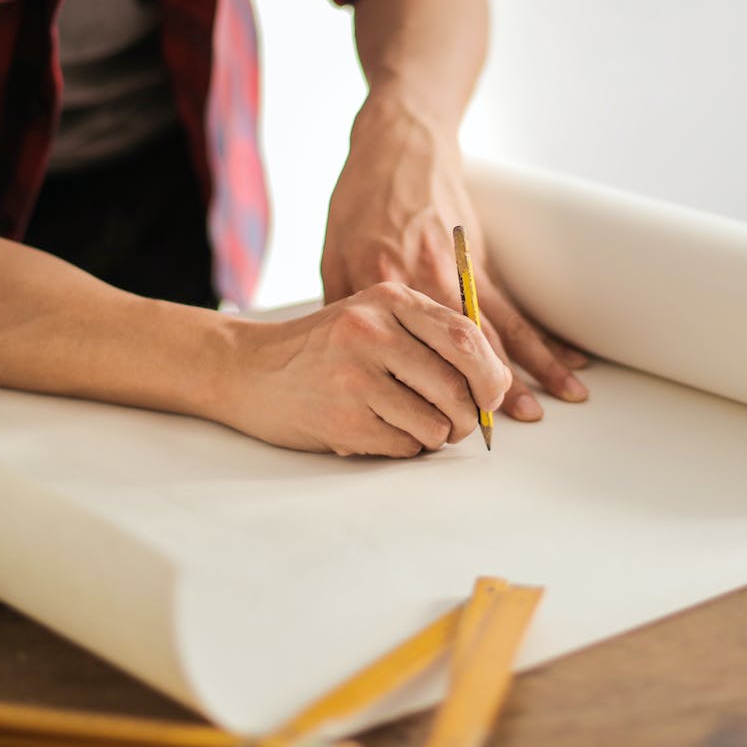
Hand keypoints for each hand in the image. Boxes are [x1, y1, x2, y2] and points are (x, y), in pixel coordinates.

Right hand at [214, 283, 510, 456]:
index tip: (492, 395)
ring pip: (435, 423)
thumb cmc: (325, 348)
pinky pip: (404, 446)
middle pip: (457, 385)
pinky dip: (406, 448)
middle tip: (459, 423)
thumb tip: (499, 384)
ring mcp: (353, 376)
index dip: (491, 374)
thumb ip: (431, 337)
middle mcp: (371, 331)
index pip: (466, 337)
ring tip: (413, 426)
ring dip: (436, 436)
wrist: (248, 368)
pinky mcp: (341, 418)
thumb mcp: (374, 318)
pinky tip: (382, 431)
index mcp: (389, 299)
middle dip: (470, 416)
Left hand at [320, 97, 588, 422]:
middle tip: (512, 425)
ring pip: (502, 328)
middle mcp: (426, 281)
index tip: (440, 424)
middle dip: (491, 389)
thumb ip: (343, 309)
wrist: (398, 144)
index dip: (427, 389)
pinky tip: (568, 357)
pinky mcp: (480, 259)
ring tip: (565, 398)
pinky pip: (515, 305)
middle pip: (464, 346)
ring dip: (535, 366)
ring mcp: (460, 269)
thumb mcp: (332, 254)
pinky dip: (544, 334)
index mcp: (383, 285)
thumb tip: (348, 361)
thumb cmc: (359, 199)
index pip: (408, 352)